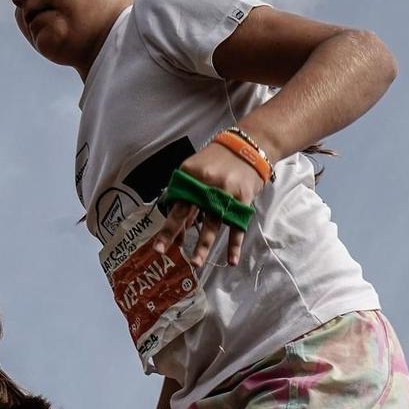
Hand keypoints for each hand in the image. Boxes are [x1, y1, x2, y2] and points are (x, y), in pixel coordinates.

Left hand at [148, 142, 262, 268]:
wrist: (249, 145)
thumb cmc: (219, 158)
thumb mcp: (197, 168)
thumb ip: (188, 192)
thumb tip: (181, 223)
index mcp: (191, 175)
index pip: (175, 203)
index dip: (168, 224)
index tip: (159, 244)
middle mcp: (206, 184)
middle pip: (187, 212)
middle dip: (173, 233)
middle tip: (161, 251)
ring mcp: (225, 193)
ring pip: (212, 223)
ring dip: (203, 245)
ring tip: (195, 263)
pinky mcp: (243, 199)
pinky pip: (237, 226)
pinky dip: (235, 245)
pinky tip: (231, 261)